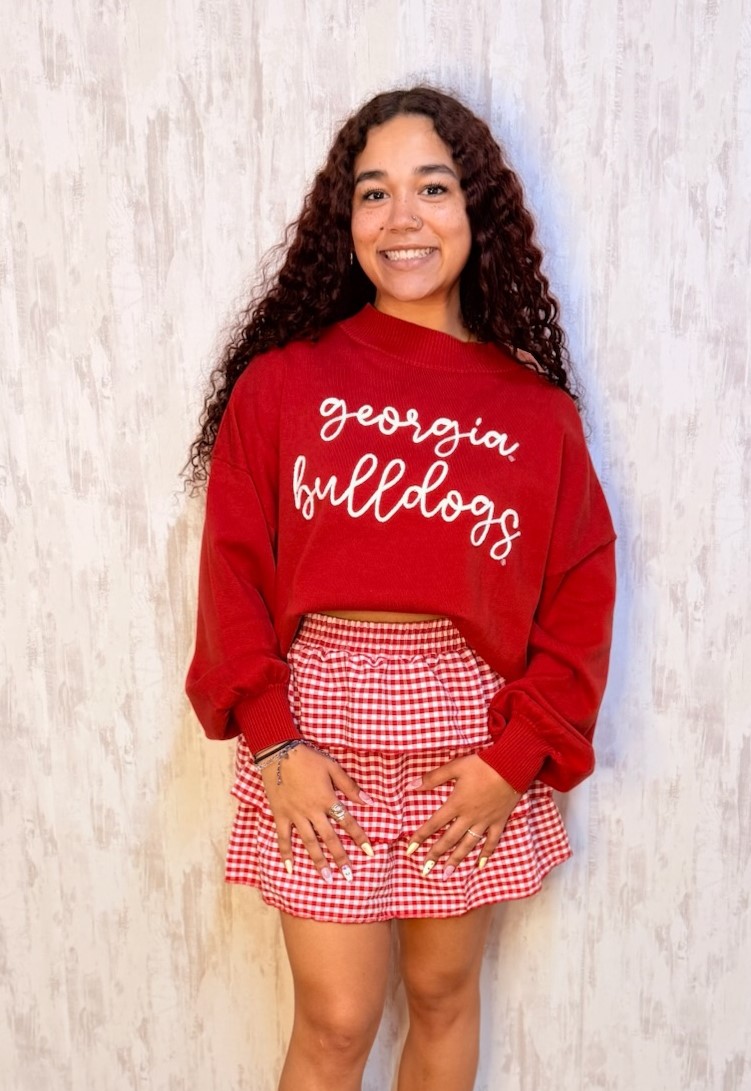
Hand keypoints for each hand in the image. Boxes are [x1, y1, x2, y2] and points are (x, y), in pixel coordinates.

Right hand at [260, 743, 374, 882]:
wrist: (279, 752)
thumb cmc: (308, 758)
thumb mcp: (332, 767)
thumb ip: (350, 786)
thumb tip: (369, 801)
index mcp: (327, 799)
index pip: (347, 822)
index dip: (359, 837)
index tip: (370, 852)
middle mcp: (312, 811)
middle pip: (329, 838)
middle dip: (340, 857)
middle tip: (349, 875)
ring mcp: (295, 815)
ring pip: (309, 842)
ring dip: (318, 861)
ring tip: (326, 877)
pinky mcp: (280, 815)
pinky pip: (283, 838)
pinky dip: (285, 853)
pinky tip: (289, 869)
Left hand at [405, 754, 522, 876]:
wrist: (511, 766)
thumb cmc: (481, 765)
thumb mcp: (455, 767)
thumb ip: (433, 778)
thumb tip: (412, 786)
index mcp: (456, 804)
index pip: (434, 824)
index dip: (420, 837)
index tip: (409, 850)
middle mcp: (468, 817)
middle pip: (449, 839)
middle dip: (435, 855)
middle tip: (425, 869)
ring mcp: (485, 821)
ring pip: (468, 845)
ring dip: (456, 860)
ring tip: (446, 874)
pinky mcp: (499, 821)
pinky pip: (492, 841)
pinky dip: (486, 854)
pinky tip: (479, 865)